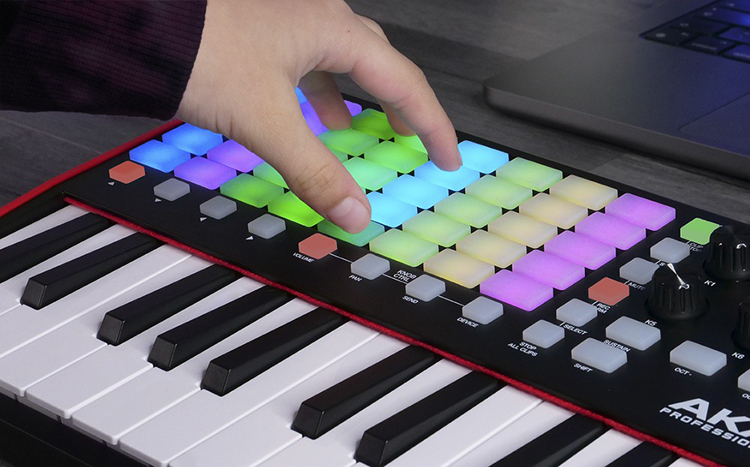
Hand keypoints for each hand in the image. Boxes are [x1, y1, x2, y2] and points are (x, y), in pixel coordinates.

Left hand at [178, 0, 460, 232]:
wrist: (136, 18)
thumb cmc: (199, 45)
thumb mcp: (265, 119)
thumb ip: (314, 171)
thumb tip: (353, 215)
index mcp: (333, 30)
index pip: (405, 82)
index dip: (433, 124)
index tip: (448, 156)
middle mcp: (316, 18)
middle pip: (380, 65)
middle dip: (402, 106)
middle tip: (416, 139)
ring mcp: (287, 20)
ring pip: (340, 61)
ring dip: (356, 96)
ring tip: (357, 127)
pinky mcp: (260, 30)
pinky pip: (305, 61)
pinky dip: (316, 90)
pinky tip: (306, 109)